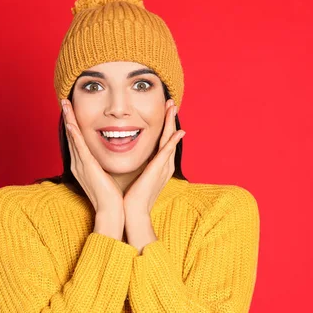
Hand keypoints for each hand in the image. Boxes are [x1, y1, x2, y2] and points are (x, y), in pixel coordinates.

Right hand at [61, 99, 123, 216]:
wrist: (110, 210)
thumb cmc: (111, 195)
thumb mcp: (105, 174)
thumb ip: (102, 164)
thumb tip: (108, 154)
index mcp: (82, 165)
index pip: (76, 140)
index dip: (73, 123)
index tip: (72, 109)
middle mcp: (78, 163)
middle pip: (71, 135)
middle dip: (67, 117)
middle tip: (64, 101)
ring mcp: (81, 165)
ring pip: (73, 138)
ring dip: (69, 120)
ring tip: (65, 104)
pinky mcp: (87, 167)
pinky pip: (79, 148)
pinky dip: (74, 135)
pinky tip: (71, 123)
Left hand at [123, 99, 185, 215]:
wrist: (133, 210)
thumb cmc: (133, 195)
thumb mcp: (139, 175)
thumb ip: (141, 165)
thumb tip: (137, 156)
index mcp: (159, 164)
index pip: (164, 140)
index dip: (166, 124)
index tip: (165, 110)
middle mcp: (164, 164)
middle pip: (169, 136)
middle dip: (171, 119)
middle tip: (172, 102)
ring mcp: (162, 166)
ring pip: (169, 140)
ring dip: (172, 123)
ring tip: (173, 108)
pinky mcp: (158, 170)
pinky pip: (167, 152)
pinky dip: (173, 141)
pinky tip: (179, 131)